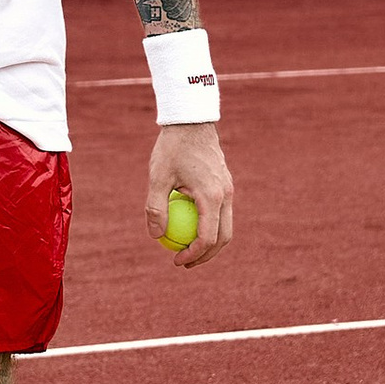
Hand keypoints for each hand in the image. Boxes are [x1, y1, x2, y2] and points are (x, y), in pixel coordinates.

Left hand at [147, 124, 233, 269]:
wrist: (191, 120)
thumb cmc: (172, 147)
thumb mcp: (157, 177)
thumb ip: (156, 208)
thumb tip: (156, 236)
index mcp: (212, 196)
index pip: (207, 238)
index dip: (193, 255)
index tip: (176, 261)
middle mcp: (226, 195)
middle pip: (224, 238)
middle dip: (206, 256)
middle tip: (184, 263)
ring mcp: (229, 189)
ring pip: (226, 226)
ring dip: (210, 243)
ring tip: (187, 250)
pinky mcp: (225, 184)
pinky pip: (221, 213)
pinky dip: (210, 225)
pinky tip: (188, 227)